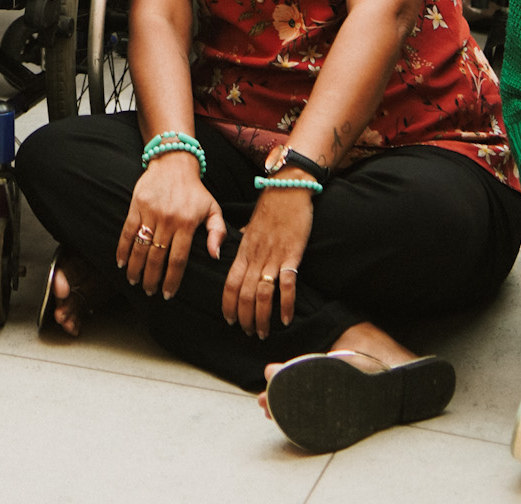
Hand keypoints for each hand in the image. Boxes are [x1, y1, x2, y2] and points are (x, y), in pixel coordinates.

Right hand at [116, 152, 225, 301]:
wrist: (174, 162)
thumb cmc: (195, 190)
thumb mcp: (213, 209)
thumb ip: (217, 232)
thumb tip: (215, 256)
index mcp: (187, 224)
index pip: (177, 260)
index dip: (171, 280)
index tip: (167, 294)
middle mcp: (168, 219)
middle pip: (157, 257)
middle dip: (151, 279)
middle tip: (149, 291)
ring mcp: (150, 212)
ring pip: (141, 247)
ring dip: (136, 268)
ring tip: (134, 281)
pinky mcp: (137, 204)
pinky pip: (128, 230)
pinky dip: (122, 248)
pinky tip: (121, 263)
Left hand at [222, 186, 314, 336]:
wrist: (287, 187)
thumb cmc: (270, 208)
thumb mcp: (251, 226)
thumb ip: (245, 244)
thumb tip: (238, 254)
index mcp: (243, 250)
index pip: (230, 283)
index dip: (228, 304)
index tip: (229, 321)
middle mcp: (255, 256)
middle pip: (244, 293)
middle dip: (245, 317)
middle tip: (249, 334)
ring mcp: (273, 256)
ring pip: (262, 293)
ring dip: (262, 317)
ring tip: (263, 333)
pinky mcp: (291, 254)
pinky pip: (287, 283)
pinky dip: (285, 303)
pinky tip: (285, 318)